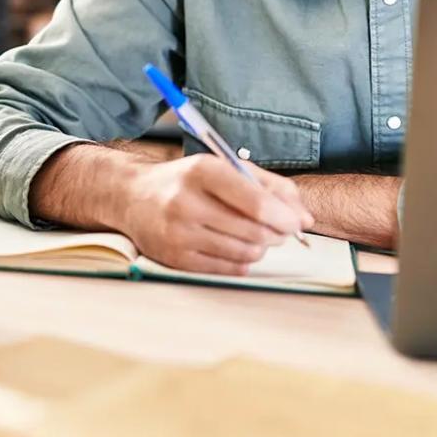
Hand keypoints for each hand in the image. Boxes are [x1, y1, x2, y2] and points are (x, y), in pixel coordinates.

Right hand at [119, 155, 314, 274]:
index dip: (286, 217)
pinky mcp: (174, 258)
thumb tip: (305, 217)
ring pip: (245, 252)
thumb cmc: (185, 181)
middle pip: (255, 231)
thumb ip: (269, 185)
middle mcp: (186, 202)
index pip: (257, 203)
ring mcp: (179, 233)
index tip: (297, 222)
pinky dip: (241, 261)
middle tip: (279, 230)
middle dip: (277, 234)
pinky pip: (227, 268)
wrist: (132, 197)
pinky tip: (235, 247)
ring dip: (260, 247)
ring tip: (254, 235)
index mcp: (202, 172)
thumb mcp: (222, 168)